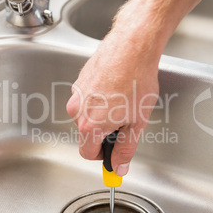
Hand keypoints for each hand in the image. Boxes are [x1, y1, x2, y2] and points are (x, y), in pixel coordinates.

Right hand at [66, 20, 159, 175]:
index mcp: (88, 125)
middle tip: (124, 120)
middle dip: (103, 133)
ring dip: (101, 115)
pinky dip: (99, 100)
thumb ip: (126, 149)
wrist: (132, 47)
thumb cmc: (136, 80)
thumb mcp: (137, 122)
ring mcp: (76, 93)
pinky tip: (116, 90)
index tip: (113, 151)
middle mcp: (76, 110)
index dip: (103, 155)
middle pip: (86, 134)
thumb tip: (118, 166)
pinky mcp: (79, 81)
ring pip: (86, 116)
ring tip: (122, 101)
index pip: (87, 153)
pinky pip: (87, 99)